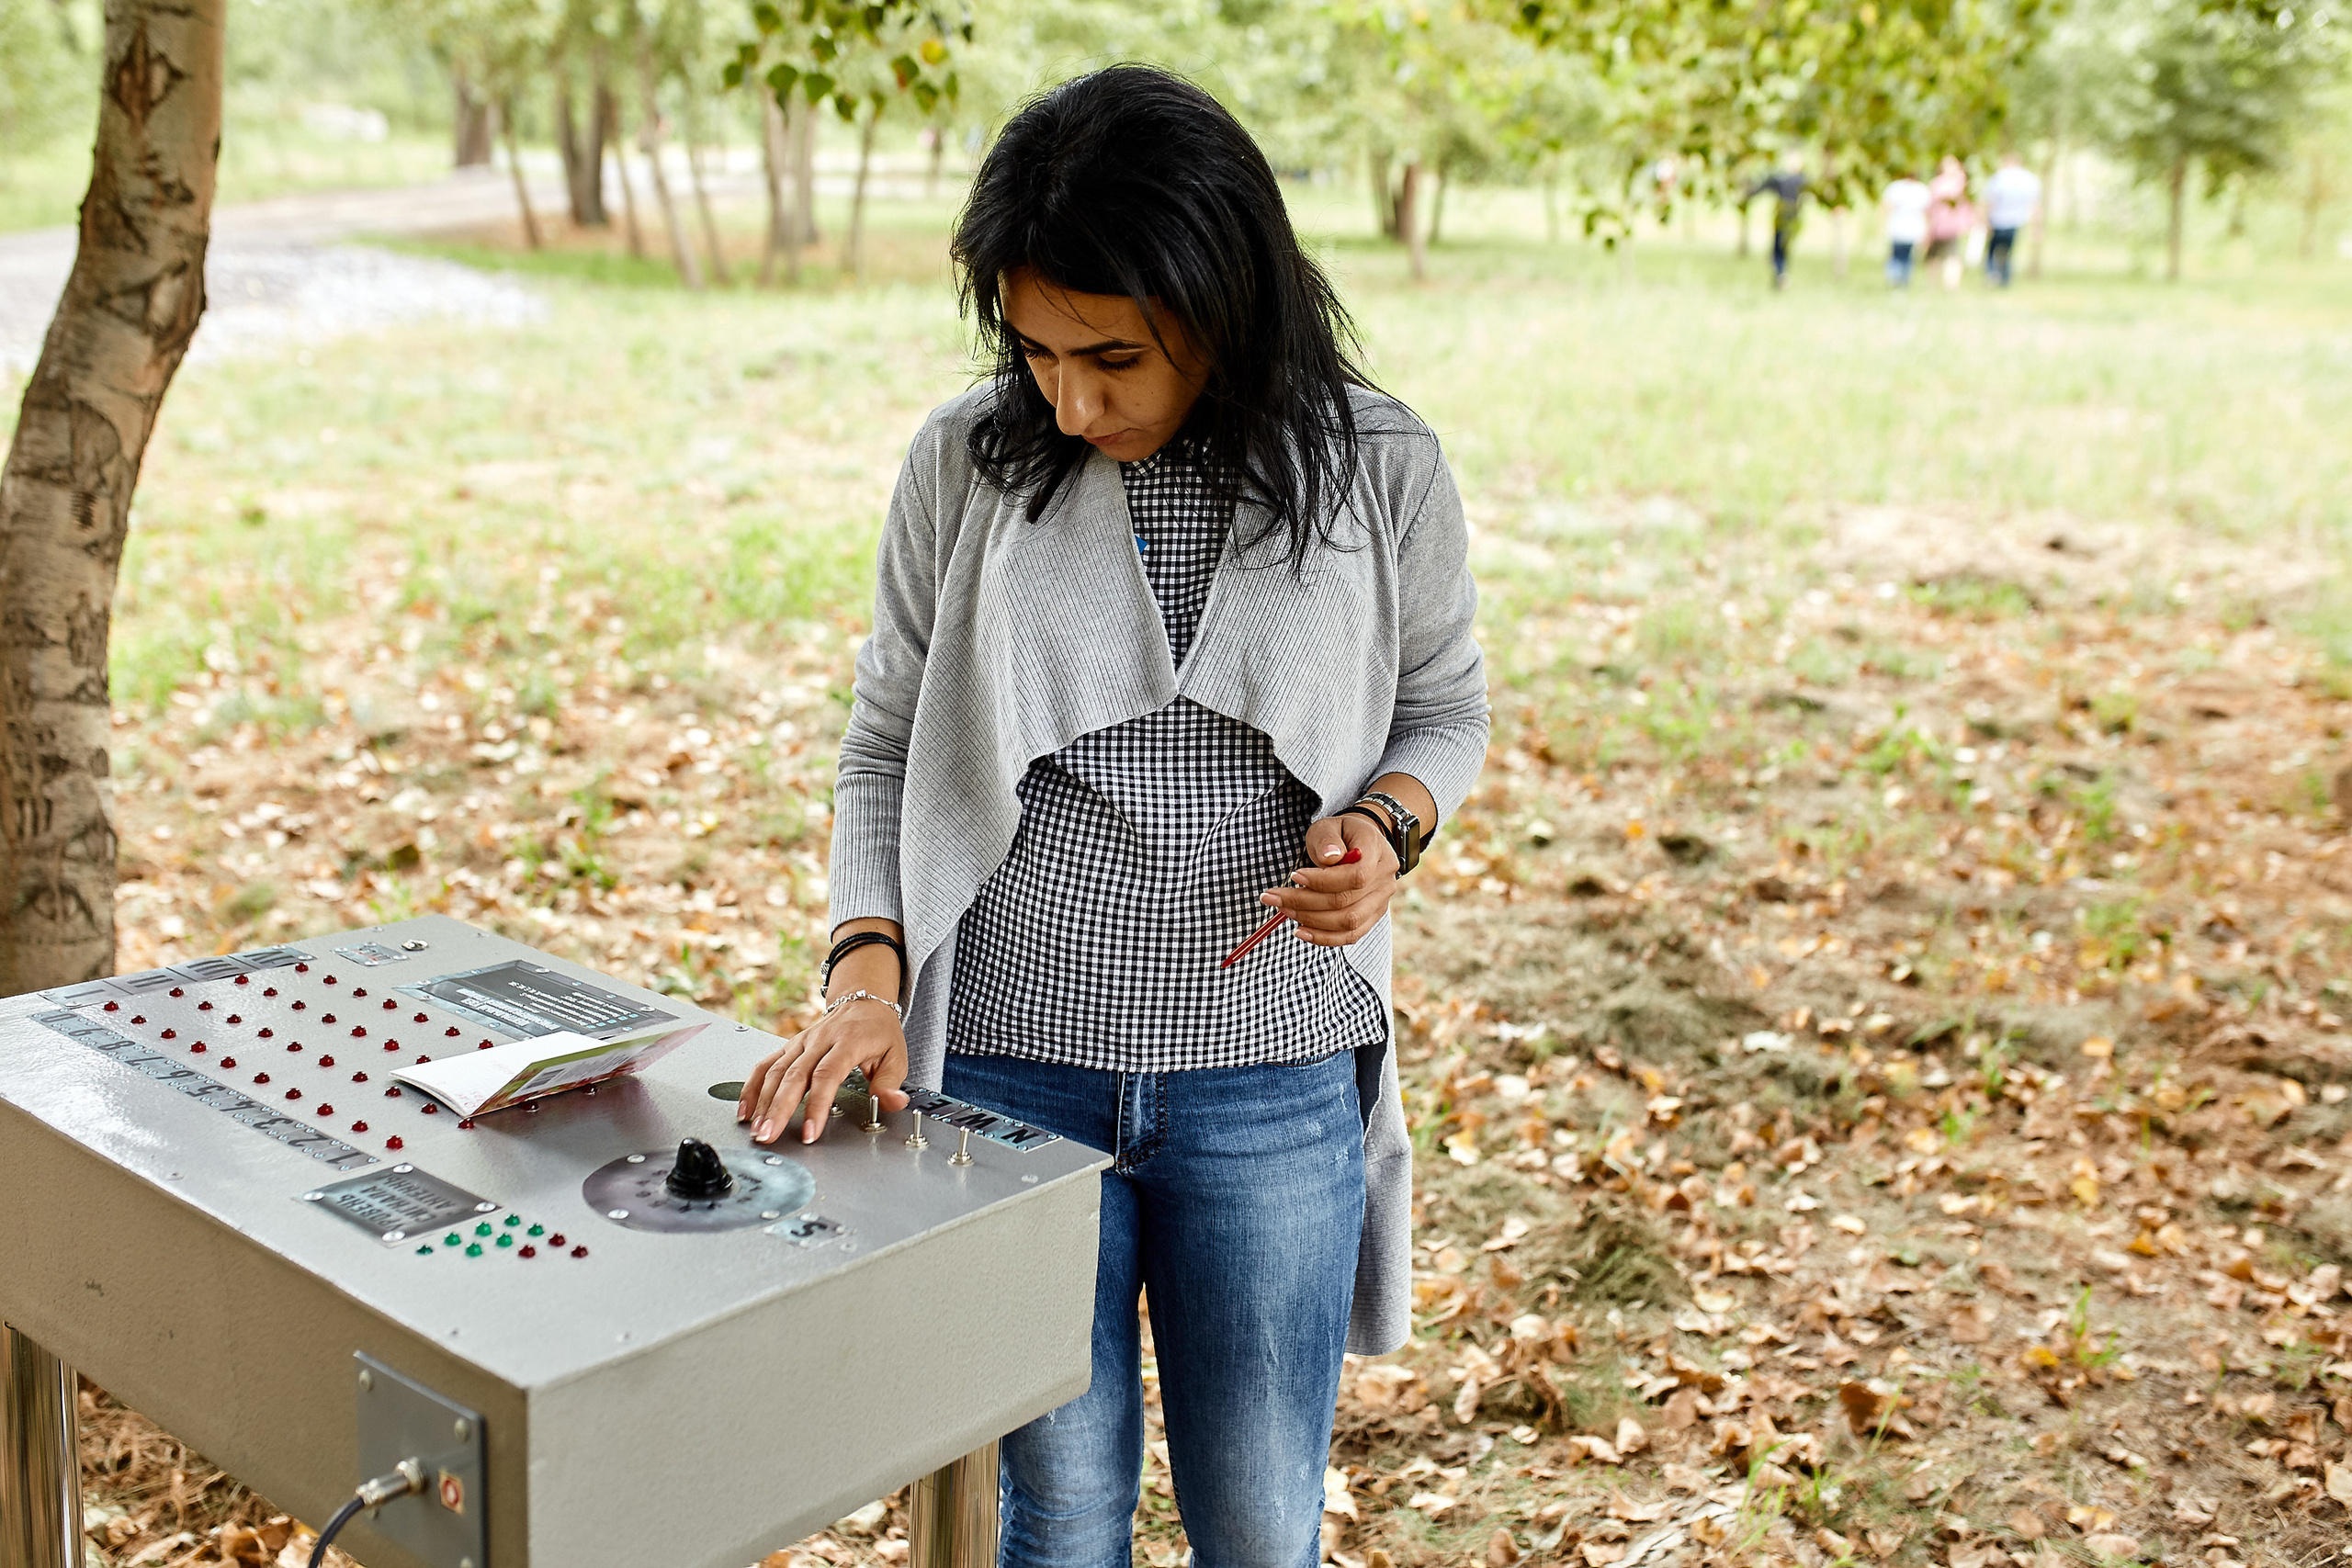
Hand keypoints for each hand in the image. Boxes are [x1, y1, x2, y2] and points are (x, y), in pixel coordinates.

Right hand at [736, 997, 908, 1144]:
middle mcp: (819, 1040)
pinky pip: (765, 1065)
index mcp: (847, 1041)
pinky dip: (752, 1087)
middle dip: (778, 1108)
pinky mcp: (789, 1046)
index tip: (810, 1131)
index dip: (816, 1105)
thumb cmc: (878, 1032)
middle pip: (793, 1075)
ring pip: (775, 1071)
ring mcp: (801, 1042)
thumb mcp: (896, 1055)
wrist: (863, 1002)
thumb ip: (890, 1082)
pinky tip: (745, 1109)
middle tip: (769, 1135)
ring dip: (762, 1101)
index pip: (826, 1075)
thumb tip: (892, 1102)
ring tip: (757, 1129)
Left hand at [1258, 810, 1397, 947]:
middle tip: (1275, 897)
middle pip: (1347, 902)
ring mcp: (1381, 901)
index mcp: (1378, 853)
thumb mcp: (1329, 826)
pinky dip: (1324, 937)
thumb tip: (1328, 858)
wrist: (1360, 844)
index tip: (1294, 876)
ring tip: (1284, 910)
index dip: (1322, 881)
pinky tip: (1301, 931)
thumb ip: (1327, 840)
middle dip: (1305, 902)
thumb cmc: (1341, 834)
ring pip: (1349, 922)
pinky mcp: (1372, 917)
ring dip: (1311, 920)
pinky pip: (1351, 935)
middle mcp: (1385, 880)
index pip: (1355, 875)